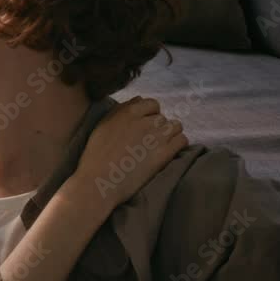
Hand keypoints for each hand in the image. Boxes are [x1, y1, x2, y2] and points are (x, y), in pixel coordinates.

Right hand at [71, 96, 187, 205]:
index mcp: (128, 111)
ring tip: (159, 148)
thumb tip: (140, 100)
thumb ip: (122, 109)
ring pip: (176, 127)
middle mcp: (145, 120)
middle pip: (163, 117)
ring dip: (170, 135)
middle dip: (158, 128)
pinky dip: (178, 145)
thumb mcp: (104, 124)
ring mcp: (156, 136)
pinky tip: (167, 153)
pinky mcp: (164, 153)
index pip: (152, 104)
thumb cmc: (97, 155)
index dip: (150, 115)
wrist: (99, 180)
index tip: (144, 127)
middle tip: (149, 143)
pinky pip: (182, 140)